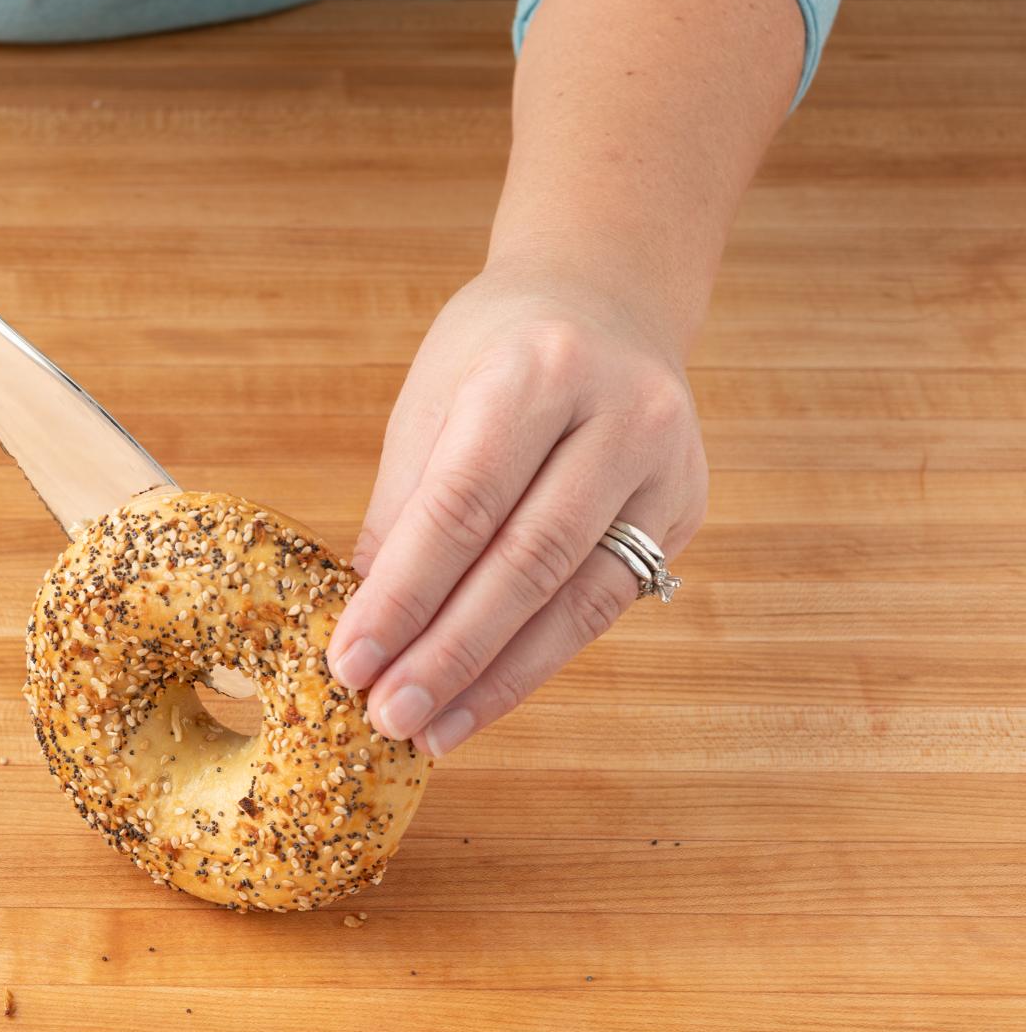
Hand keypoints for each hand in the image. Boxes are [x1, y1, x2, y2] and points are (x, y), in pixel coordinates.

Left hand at [326, 258, 708, 756]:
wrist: (607, 299)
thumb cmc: (495, 353)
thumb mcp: (433, 404)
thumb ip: (402, 511)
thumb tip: (363, 626)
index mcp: (538, 369)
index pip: (462, 503)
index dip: (403, 593)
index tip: (349, 661)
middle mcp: (619, 415)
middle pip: (525, 560)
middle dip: (448, 651)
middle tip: (386, 716)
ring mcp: (667, 466)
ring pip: (575, 598)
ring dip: (496, 679)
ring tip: (430, 732)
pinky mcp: (683, 512)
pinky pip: (603, 605)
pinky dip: (536, 660)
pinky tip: (482, 700)